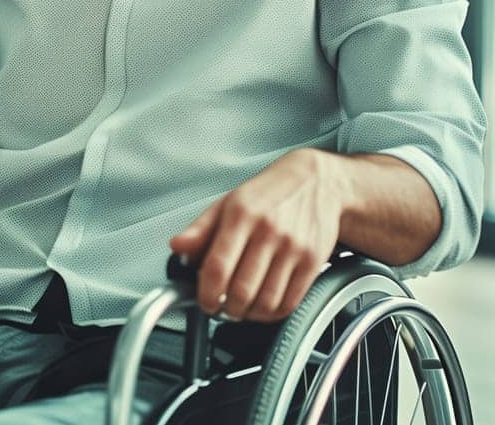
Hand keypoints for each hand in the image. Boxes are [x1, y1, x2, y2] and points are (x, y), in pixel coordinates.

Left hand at [167, 148, 346, 322]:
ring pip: (266, 302)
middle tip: (222, 307)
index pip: (217, 267)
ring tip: (241, 307)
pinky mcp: (313, 260)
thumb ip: (200, 229)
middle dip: (226, 309)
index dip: (207, 294)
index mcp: (241, 215)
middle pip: (242, 291)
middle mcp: (268, 231)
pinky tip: (263, 306)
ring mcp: (293, 247)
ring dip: (249, 315)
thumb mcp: (228, 203)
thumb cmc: (269, 194)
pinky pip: (290, 302)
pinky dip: (272, 313)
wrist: (317, 181)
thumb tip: (177, 247)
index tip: (204, 302)